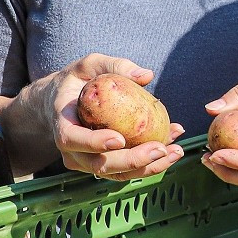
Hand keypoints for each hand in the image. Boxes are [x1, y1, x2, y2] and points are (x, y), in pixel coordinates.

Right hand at [16, 54, 183, 180]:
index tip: (119, 139)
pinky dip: (151, 163)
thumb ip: (115, 65)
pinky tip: (172, 147)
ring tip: (175, 151)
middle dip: (132, 160)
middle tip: (160, 149)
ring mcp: (86, 161)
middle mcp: (72, 149)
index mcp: (63, 123)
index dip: (94, 143)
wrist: (62, 101)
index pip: (73, 139)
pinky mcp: (102, 165)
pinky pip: (126, 170)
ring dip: (148, 167)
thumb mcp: (90, 64)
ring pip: (116, 174)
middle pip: (99, 164)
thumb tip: (146, 76)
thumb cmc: (77, 80)